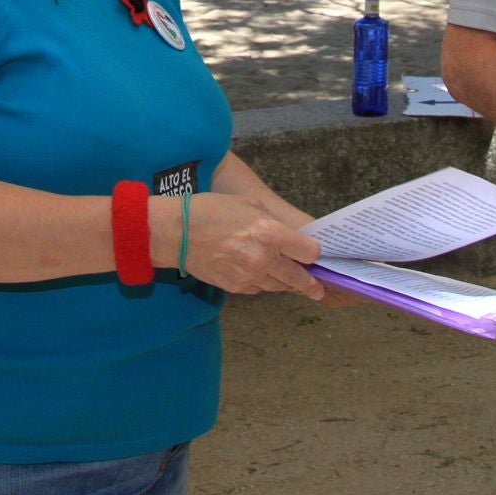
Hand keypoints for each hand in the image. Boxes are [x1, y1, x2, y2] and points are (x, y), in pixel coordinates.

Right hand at [168, 194, 324, 298]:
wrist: (177, 233)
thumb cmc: (211, 210)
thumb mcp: (249, 204)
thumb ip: (273, 222)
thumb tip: (289, 237)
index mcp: (269, 232)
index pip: (308, 251)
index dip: (312, 252)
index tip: (312, 253)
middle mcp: (262, 258)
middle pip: (298, 277)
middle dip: (310, 283)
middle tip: (318, 289)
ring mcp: (249, 275)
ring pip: (278, 286)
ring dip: (286, 283)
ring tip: (293, 282)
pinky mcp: (236, 287)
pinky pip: (258, 288)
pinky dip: (262, 283)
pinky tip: (260, 274)